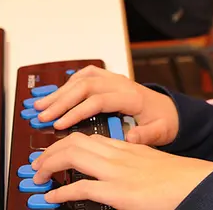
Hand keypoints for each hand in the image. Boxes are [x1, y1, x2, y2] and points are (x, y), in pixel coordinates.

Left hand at [32, 133, 212, 208]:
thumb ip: (127, 162)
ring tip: (39, 177)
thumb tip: (108, 172)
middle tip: (38, 165)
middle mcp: (118, 154)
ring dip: (49, 166)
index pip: (85, 137)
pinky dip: (62, 193)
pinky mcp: (118, 192)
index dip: (62, 144)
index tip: (52, 153)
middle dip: (49, 152)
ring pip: (72, 156)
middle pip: (73, 142)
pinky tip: (53, 198)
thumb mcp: (147, 163)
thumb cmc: (176, 177)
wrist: (195, 183)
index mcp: (125, 147)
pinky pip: (81, 188)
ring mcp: (117, 172)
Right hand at [33, 66, 179, 145]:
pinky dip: (70, 83)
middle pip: (85, 86)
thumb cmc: (164, 121)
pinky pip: (87, 75)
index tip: (60, 124)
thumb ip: (147, 135)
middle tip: (42, 116)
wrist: (171, 110)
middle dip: (61, 101)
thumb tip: (130, 137)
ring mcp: (115, 79)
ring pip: (83, 78)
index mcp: (132, 97)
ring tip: (41, 105)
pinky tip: (58, 94)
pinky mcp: (110, 80)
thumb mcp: (161, 131)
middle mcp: (121, 84)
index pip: (98, 101)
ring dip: (61, 91)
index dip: (77, 112)